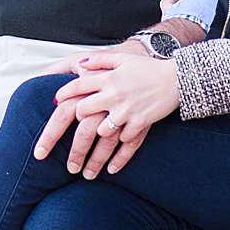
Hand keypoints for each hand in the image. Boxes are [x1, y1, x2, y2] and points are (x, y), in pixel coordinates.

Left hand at [34, 49, 178, 177]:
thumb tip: (79, 64)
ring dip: (93, 154)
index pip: (78, 86)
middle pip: (83, 114)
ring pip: (102, 135)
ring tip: (84, 171)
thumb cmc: (148, 68)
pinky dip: (119, 158)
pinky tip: (111, 169)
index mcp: (108, 78)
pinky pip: (125, 144)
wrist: (177, 78)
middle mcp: (114, 95)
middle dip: (71, 134)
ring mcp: (127, 111)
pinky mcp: (141, 124)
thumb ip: (99, 61)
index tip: (53, 104)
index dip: (63, 95)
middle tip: (59, 148)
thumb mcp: (122, 59)